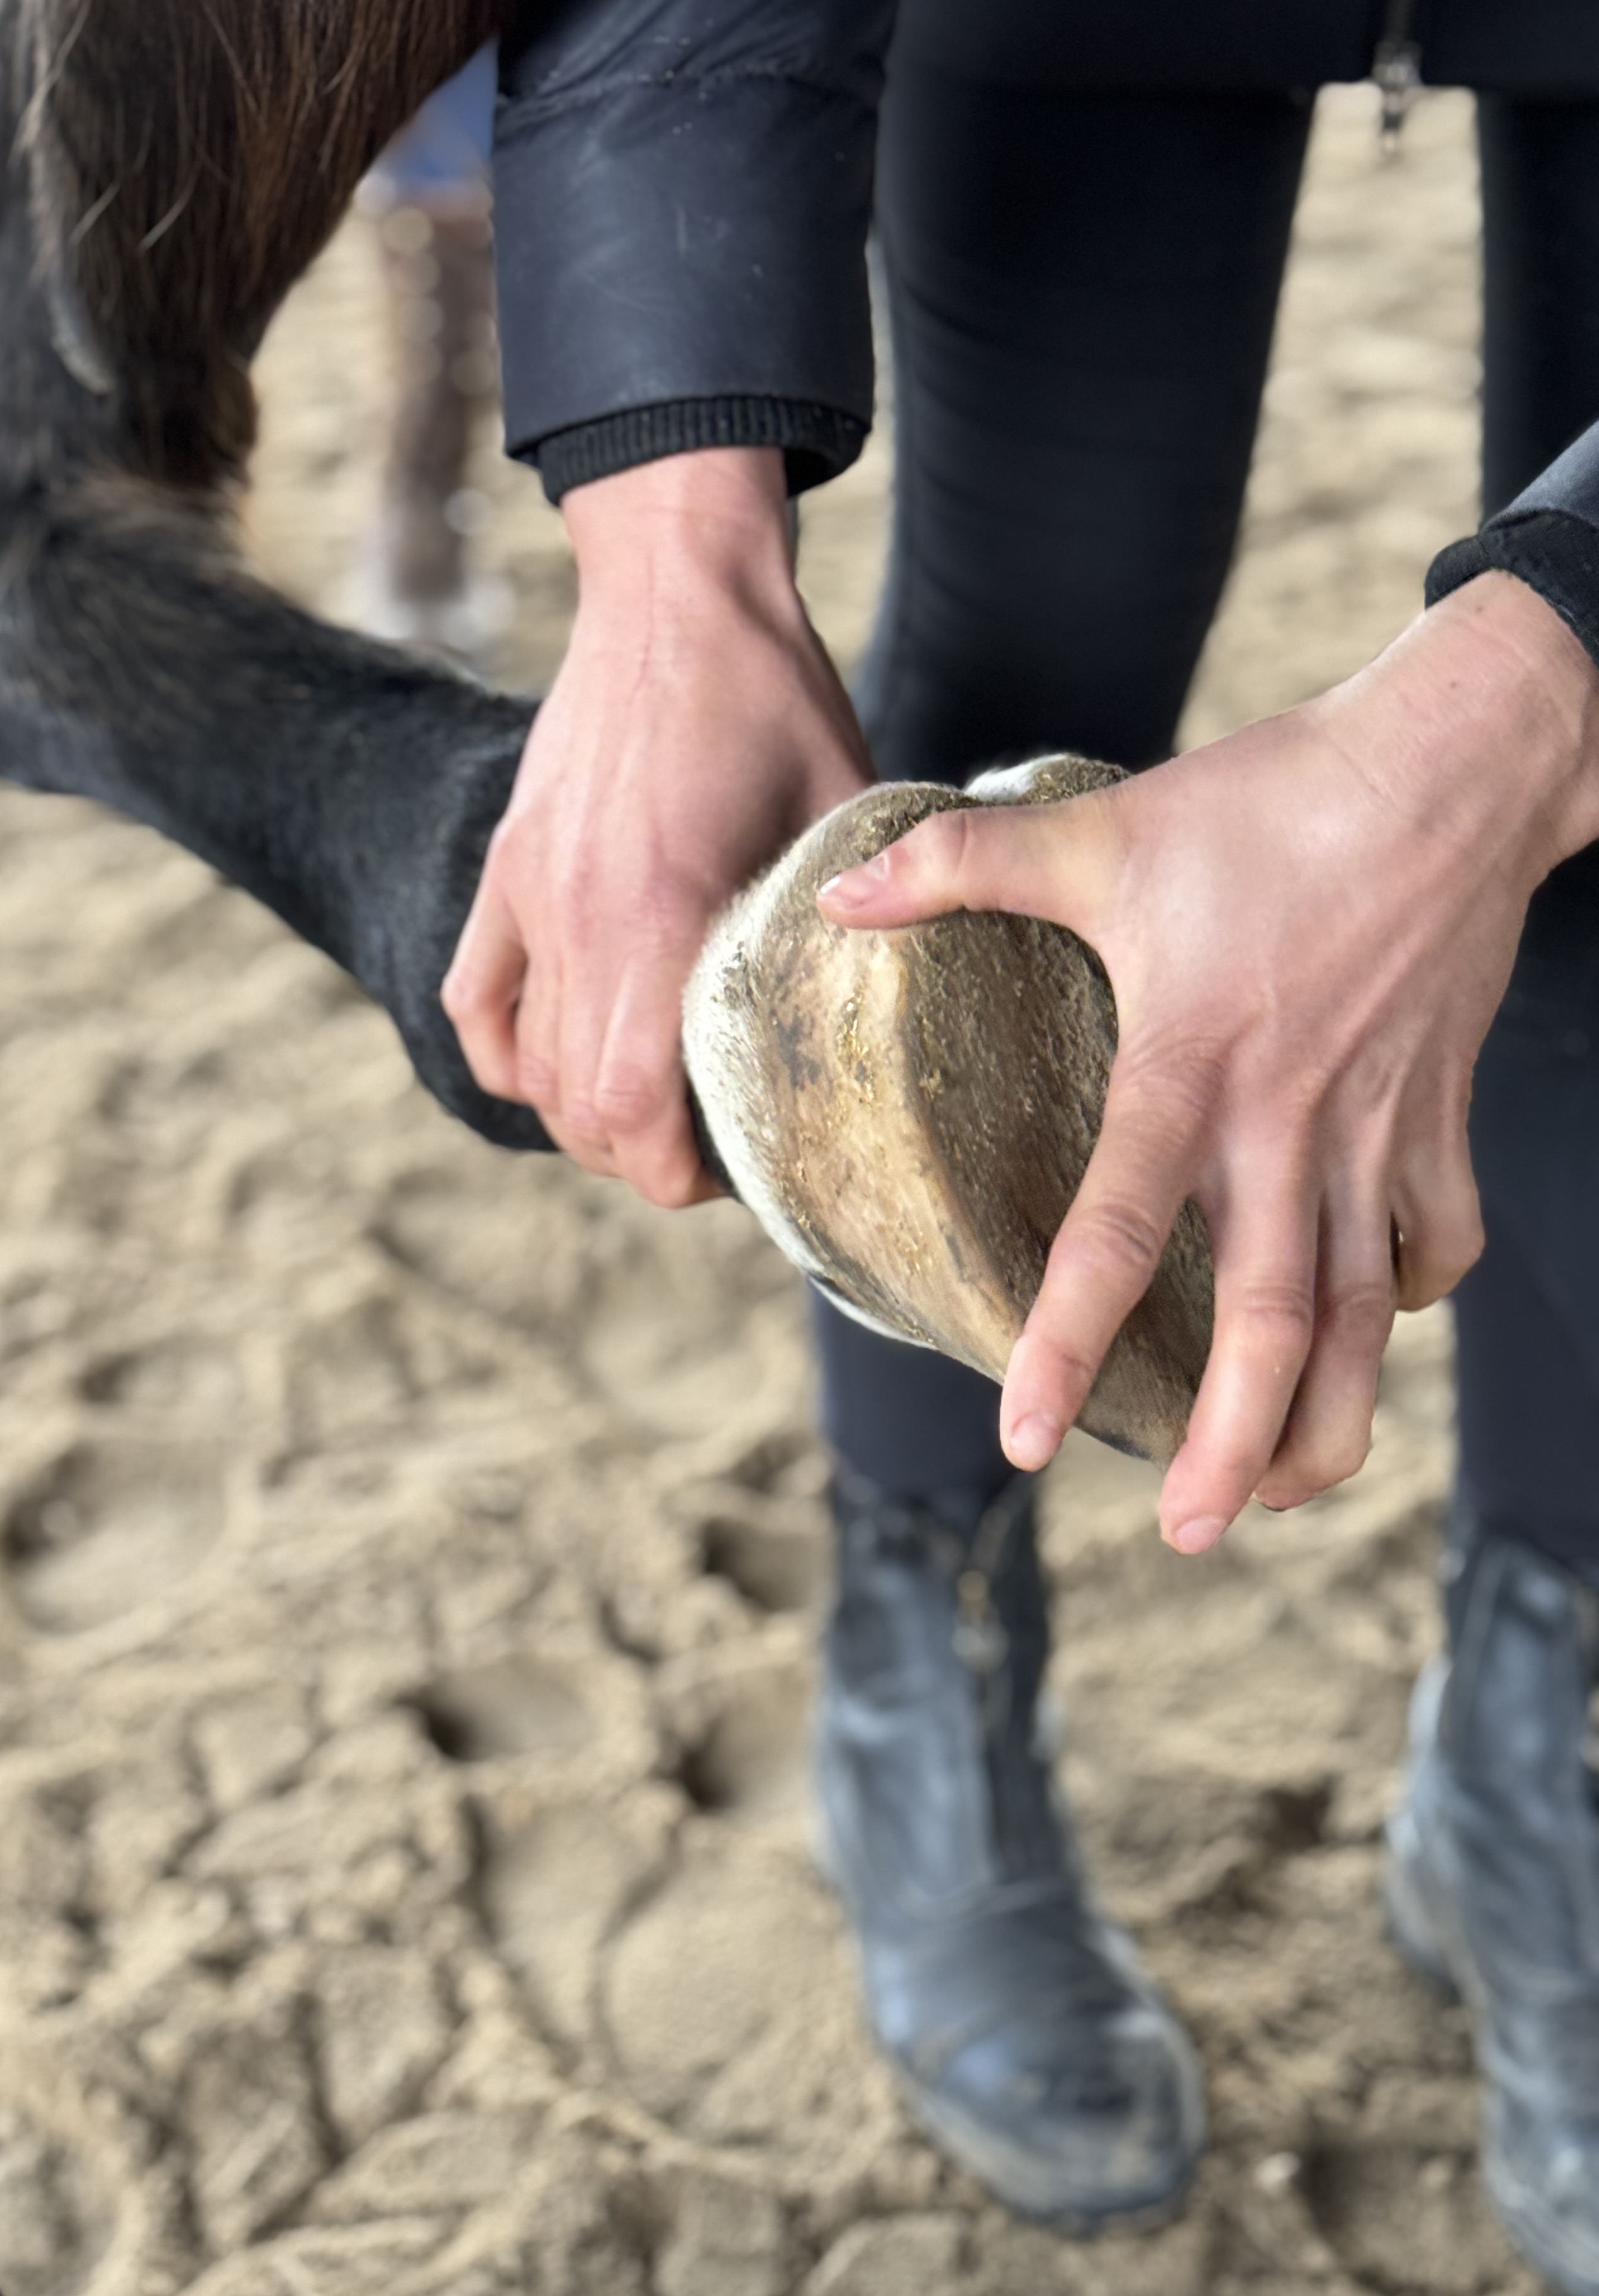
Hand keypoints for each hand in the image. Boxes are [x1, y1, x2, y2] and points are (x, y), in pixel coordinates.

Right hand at [442, 447, 871, 1203]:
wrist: (673, 584)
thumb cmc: (771, 692)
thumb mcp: (842, 811)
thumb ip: (858, 919)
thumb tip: (893, 1010)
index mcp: (661, 911)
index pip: (627, 1106)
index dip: (670, 1173)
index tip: (728, 1171)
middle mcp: (576, 916)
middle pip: (576, 1109)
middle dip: (640, 1155)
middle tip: (709, 1146)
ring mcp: (528, 893)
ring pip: (526, 1068)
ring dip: (584, 1114)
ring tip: (651, 1108)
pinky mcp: (506, 868)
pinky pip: (474, 1002)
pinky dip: (513, 1055)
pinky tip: (564, 1061)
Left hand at [819, 573, 1598, 1550]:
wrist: (1455, 764)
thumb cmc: (1270, 799)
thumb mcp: (1102, 829)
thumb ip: (964, 867)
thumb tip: (839, 899)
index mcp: (1193, 1069)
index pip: (1121, 1232)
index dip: (1068, 1341)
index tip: (1026, 1437)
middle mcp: (1289, 1125)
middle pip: (1270, 1322)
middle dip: (1227, 1444)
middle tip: (1180, 1531)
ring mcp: (1377, 1130)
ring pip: (1363, 1316)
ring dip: (1329, 1418)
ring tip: (1282, 1500)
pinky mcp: (1441, 1116)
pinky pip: (1435, 1242)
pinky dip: (1407, 1301)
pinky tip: (1373, 1340)